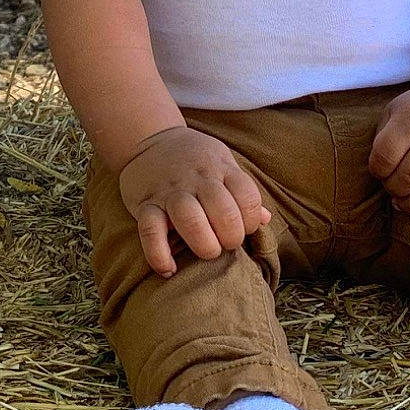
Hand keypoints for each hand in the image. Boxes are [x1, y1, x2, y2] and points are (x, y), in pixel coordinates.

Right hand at [117, 125, 271, 276]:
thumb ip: (241, 190)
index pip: (247, 196)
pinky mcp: (145, 204)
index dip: (250, 220)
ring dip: (204, 243)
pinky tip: (169, 269)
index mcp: (220, 168)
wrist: (148, 139)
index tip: (243, 228)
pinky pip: (150, 231)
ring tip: (208, 252)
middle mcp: (197, 178)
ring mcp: (170, 191)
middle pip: (222, 210)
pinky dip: (159, 254)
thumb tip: (264, 219)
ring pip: (189, 218)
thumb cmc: (193, 159)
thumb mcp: (222, 162)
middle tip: (227, 243)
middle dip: (231, 236)